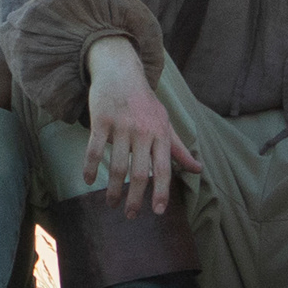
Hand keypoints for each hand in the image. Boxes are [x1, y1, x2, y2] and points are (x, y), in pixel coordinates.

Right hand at [81, 38, 199, 214]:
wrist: (121, 71)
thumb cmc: (144, 102)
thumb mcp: (165, 122)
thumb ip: (179, 149)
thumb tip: (198, 170)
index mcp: (161, 133)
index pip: (163, 169)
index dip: (162, 192)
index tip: (158, 212)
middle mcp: (143, 131)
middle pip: (139, 173)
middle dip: (135, 199)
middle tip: (131, 216)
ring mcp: (121, 126)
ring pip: (117, 166)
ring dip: (113, 190)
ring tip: (111, 203)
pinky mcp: (101, 120)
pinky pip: (95, 150)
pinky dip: (90, 168)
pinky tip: (88, 181)